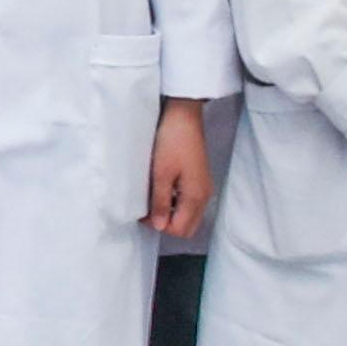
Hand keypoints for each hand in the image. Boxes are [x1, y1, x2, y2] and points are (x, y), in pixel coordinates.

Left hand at [146, 95, 217, 237]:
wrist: (184, 115)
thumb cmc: (172, 141)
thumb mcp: (161, 173)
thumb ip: (161, 202)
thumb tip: (159, 226)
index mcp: (196, 197)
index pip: (180, 229)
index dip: (159, 226)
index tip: (142, 213)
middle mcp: (204, 196)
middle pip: (187, 226)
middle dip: (166, 224)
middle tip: (147, 210)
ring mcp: (203, 187)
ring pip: (188, 215)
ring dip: (171, 214)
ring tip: (152, 198)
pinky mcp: (199, 178)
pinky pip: (189, 202)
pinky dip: (176, 203)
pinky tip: (162, 190)